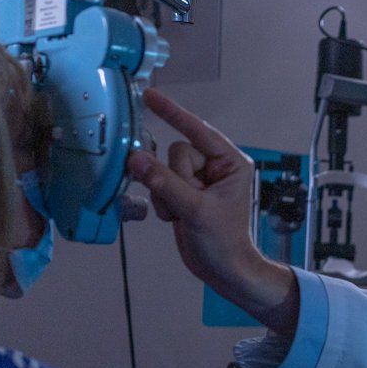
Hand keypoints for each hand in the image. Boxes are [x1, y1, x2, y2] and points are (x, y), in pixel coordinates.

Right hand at [127, 88, 299, 333]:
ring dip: (166, 193)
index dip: (173, 113)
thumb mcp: (195, 210)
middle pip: (176, 152)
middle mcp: (216, 167)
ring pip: (163, 168)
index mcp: (231, 163)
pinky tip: (177, 218)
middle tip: (187, 204)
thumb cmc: (223, 242)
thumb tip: (135, 158)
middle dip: (174, 179)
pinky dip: (163, 202)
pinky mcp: (184, 193)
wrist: (224, 271)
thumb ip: (164, 182)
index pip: (198, 130)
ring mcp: (198, 180)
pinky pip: (159, 183)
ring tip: (182, 214)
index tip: (150, 95)